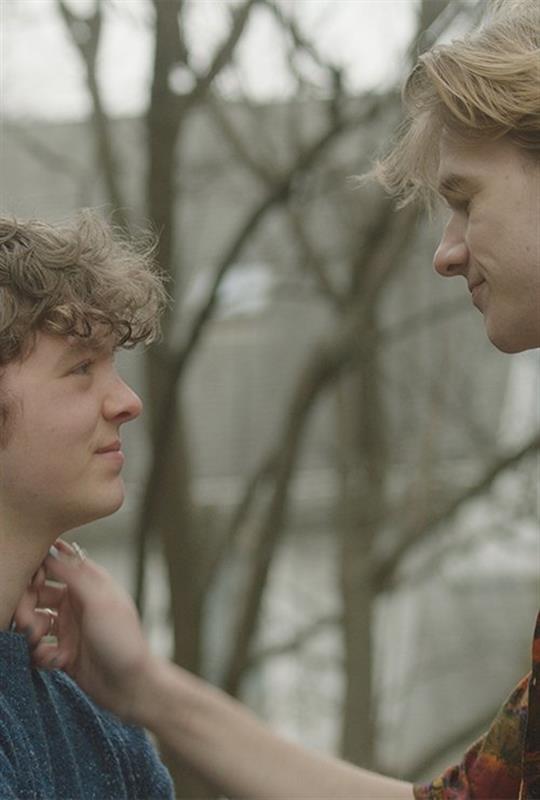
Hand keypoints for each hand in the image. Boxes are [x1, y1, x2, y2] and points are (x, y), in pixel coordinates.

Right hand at [14, 540, 155, 721]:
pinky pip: (38, 649)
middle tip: (27, 621)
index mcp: (89, 585)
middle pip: (37, 594)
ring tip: (39, 643)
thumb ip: (75, 574)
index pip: (56, 565)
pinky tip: (54, 662)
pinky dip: (39, 655)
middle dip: (26, 606)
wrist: (131, 686)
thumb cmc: (123, 640)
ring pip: (34, 621)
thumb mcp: (100, 601)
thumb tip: (54, 548)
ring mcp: (69, 629)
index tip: (32, 581)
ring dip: (30, 631)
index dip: (38, 570)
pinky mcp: (63, 654)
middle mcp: (76, 604)